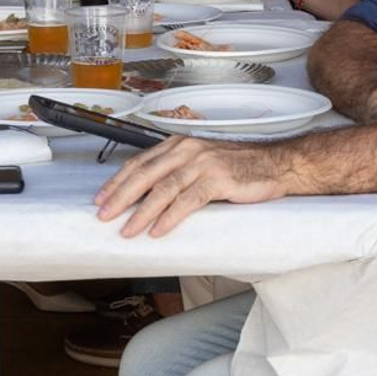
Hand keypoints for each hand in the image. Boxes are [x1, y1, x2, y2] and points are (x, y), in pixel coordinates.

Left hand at [95, 135, 288, 236]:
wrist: (275, 164)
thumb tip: (147, 196)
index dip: (117, 181)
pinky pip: (188, 200)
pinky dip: (170, 217)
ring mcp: (202, 163)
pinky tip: (158, 230)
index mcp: (179, 145)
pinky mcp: (218, 179)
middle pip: (145, 174)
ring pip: (163, 188)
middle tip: (104, 214)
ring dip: (142, 212)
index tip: (101, 198)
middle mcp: (187, 150)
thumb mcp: (201, 163)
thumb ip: (176, 173)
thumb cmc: (239, 167)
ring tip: (128, 229)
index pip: (139, 162)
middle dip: (120, 196)